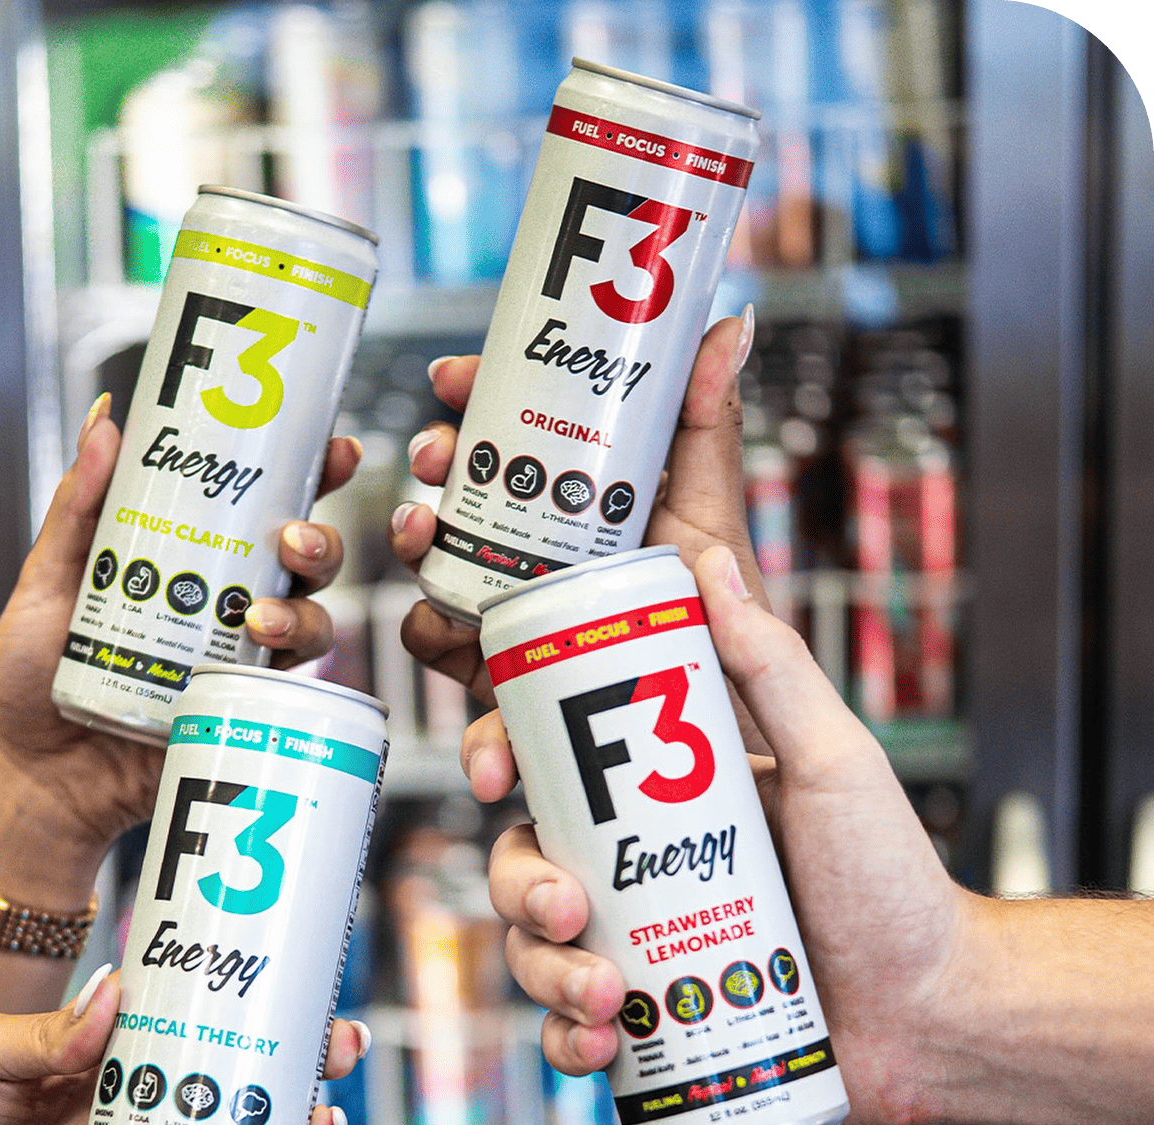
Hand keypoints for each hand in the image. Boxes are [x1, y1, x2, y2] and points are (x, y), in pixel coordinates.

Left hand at [0, 403, 361, 905]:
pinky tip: (260, 660)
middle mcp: (224, 603)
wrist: (33, 773)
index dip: (307, 473)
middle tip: (294, 540)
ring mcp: (236, 658)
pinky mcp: (239, 708)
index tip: (331, 449)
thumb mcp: (46, 579)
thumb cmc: (33, 677)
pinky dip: (288, 667)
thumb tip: (104, 423)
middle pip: (302, 560)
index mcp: (188, 558)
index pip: (259, 505)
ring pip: (309, 619)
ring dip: (303, 609)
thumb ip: (77, 506)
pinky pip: (288, 684)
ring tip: (258, 618)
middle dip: (319, 540)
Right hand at [388, 309, 762, 716]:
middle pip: (463, 507)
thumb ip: (709, 435)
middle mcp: (543, 565)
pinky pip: (472, 706)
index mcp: (583, 514)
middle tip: (432, 466)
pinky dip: (474, 736)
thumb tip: (726, 325)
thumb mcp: (715, 527)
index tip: (450, 380)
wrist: (738, 761)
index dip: (476, 403)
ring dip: (423, 587)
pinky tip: (489, 753)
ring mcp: (524, 630)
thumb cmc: (734, 638)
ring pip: (444, 596)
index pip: (515, 442)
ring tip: (435, 604)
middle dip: (435, 482)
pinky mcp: (518, 704)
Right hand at [484, 546, 966, 1124]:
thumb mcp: (831, 758)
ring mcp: (636, 951)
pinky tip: (601, 1045)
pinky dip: (565, 1042)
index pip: (550, 769)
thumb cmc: (891, 878)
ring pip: (535, 952)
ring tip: (606, 998)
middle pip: (521, 862)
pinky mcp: (648, 1028)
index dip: (498, 760)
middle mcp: (633, 873)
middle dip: (519, 886)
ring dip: (544, 972)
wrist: (936, 1012)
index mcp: (657, 801)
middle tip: (566, 906)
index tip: (495, 772)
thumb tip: (710, 562)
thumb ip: (772, 666)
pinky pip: (569, 1034)